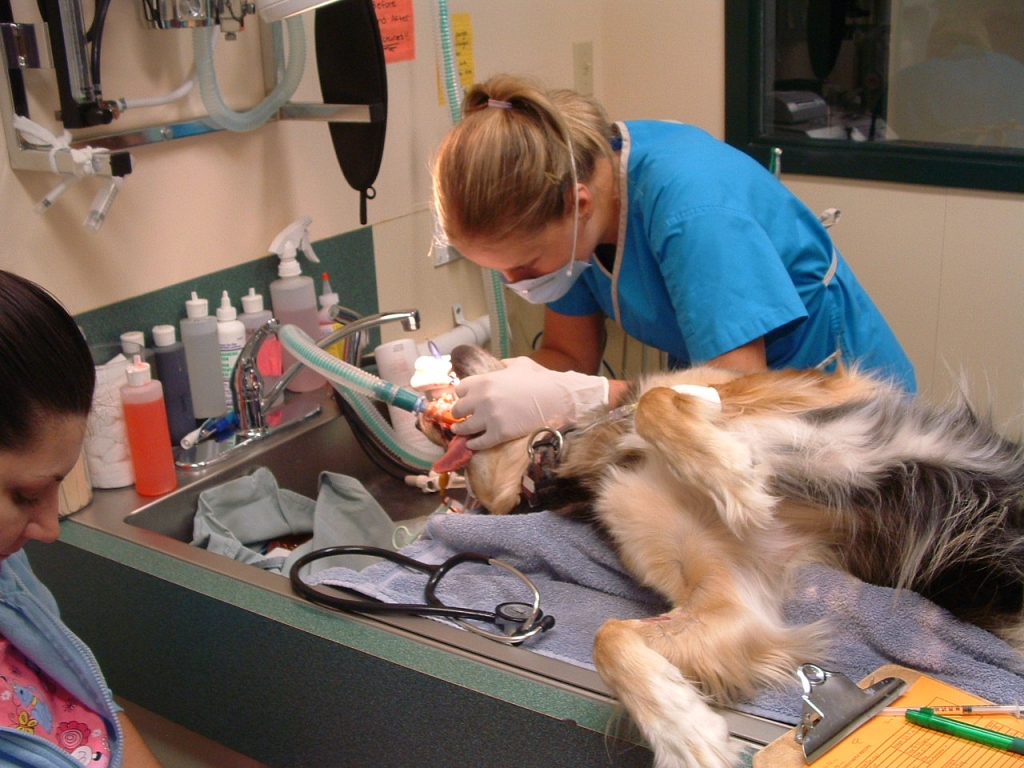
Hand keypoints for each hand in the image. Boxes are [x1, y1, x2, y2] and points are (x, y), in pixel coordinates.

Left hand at [450, 356, 608, 449]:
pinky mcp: (499, 434)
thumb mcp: (520, 365)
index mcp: (485, 381)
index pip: (460, 390)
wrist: (557, 399)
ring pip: (464, 428)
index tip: (466, 400)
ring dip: (462, 430)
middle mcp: (482, 399)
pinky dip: (473, 444)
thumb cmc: (541, 380)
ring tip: (461, 432)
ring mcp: (490, 418)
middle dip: (460, 413)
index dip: (463, 395)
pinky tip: (472, 444)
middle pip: (458, 410)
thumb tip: (498, 367)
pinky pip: (479, 442)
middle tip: (463, 417)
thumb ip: (504, 365)